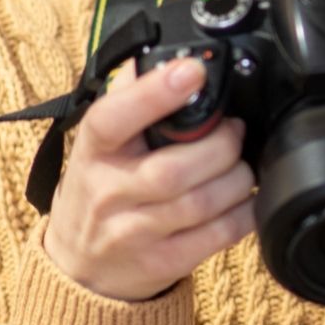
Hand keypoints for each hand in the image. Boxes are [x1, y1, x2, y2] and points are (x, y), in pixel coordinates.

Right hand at [44, 56, 257, 300]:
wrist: (79, 268)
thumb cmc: (99, 191)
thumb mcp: (99, 146)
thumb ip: (129, 103)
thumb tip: (163, 56)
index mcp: (93, 152)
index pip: (111, 119)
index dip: (154, 94)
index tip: (192, 70)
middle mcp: (108, 193)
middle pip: (173, 169)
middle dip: (221, 145)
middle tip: (235, 131)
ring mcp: (132, 233)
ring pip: (201, 202)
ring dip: (237, 178)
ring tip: (241, 166)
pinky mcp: (161, 263)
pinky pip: (216, 236)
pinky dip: (243, 213)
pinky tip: (245, 199)